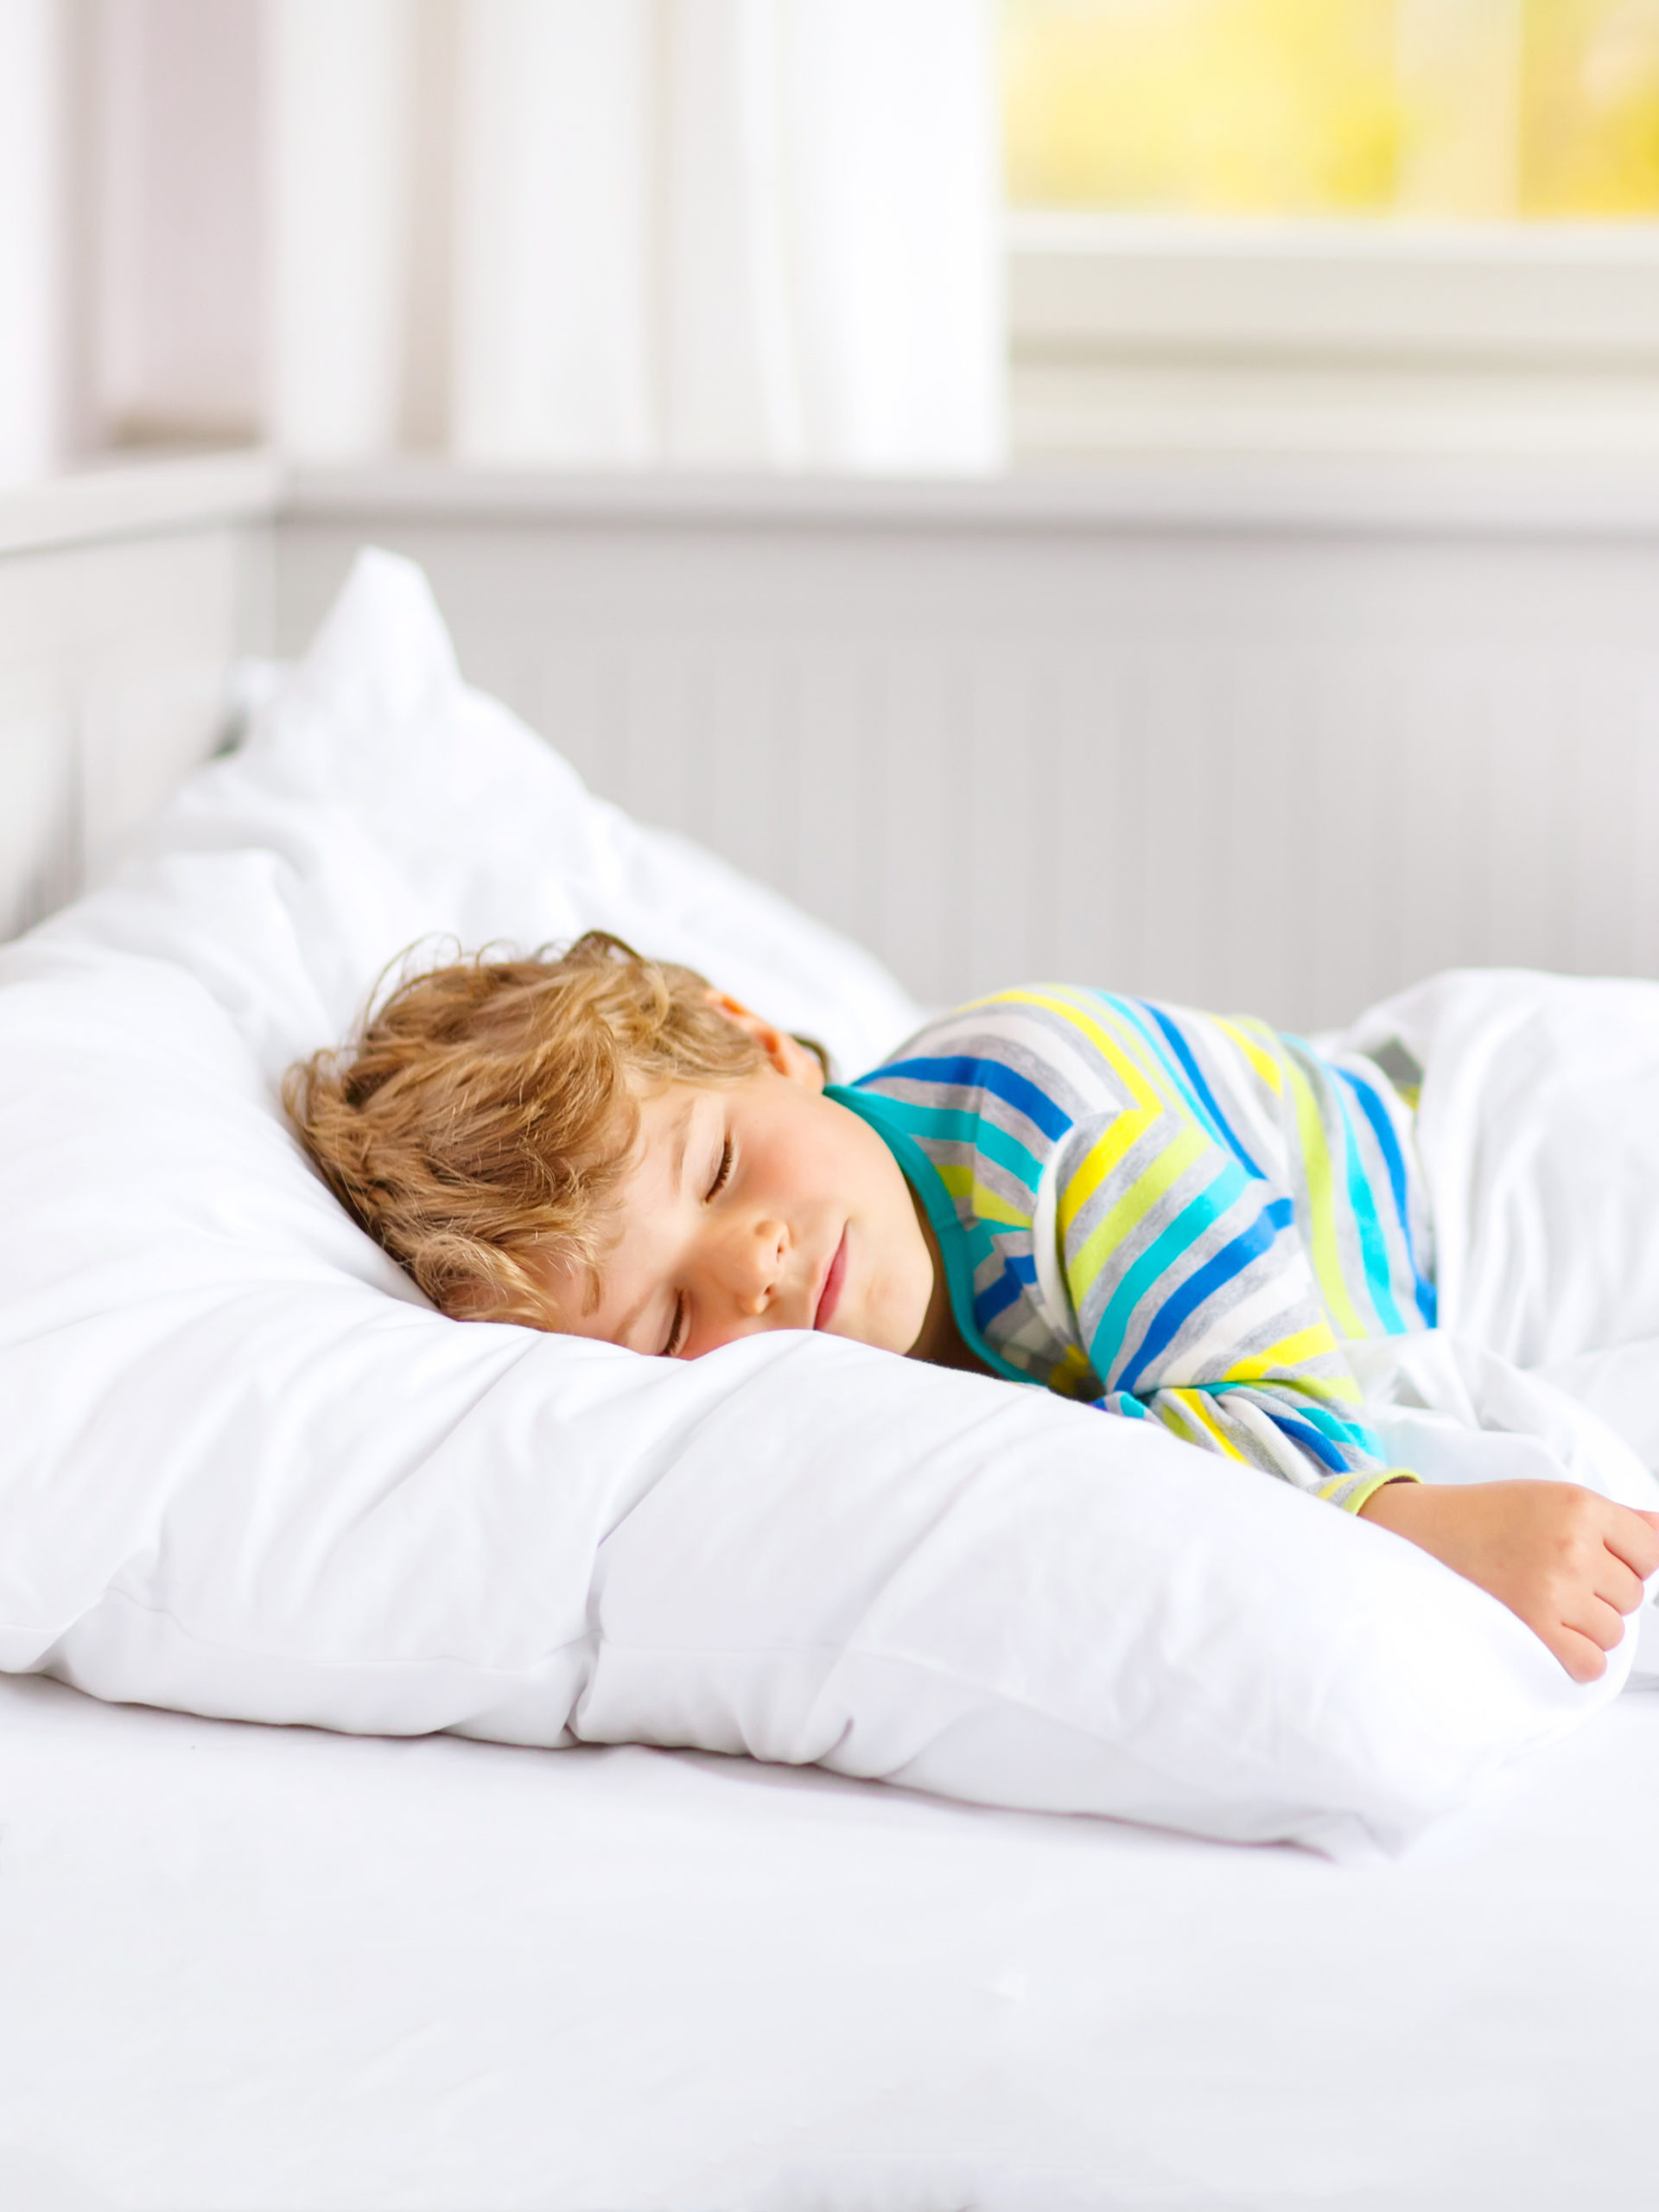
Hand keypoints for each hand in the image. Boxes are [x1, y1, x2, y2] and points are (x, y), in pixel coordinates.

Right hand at [1358, 1478, 1658, 1682]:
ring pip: (1612, 1631)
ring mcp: (1553, 1590)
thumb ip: (1614, 1518)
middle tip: (1555, 1577)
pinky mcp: (1533, 1629)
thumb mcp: (1551, 1497)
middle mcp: (1571, 1546)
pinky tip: (1548, 1634)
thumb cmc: (1486, 1517)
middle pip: (1632, 1594)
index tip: (1593, 1558)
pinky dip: (1574, 1657)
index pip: (1650, 1550)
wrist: (1421, 1535)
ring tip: (1544, 1602)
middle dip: (1601, 1592)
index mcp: (1579, 1505)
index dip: (1624, 1559)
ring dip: (1585, 1625)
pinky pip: (1590, 1663)